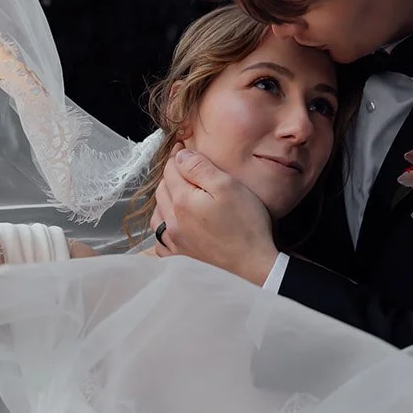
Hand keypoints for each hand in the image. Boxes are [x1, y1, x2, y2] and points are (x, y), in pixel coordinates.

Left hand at [152, 149, 279, 285]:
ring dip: (165, 199)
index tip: (184, 148)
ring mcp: (175, 241)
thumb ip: (199, 168)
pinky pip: (161, 239)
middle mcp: (172, 221)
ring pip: (158, 212)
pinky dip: (164, 227)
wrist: (254, 264)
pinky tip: (174, 223)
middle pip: (162, 189)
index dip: (178, 156)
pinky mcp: (180, 256)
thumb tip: (180, 156)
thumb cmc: (246, 225)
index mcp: (182, 201)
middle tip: (185, 168)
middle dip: (171, 175)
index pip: (171, 169)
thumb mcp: (227, 186)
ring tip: (180, 193)